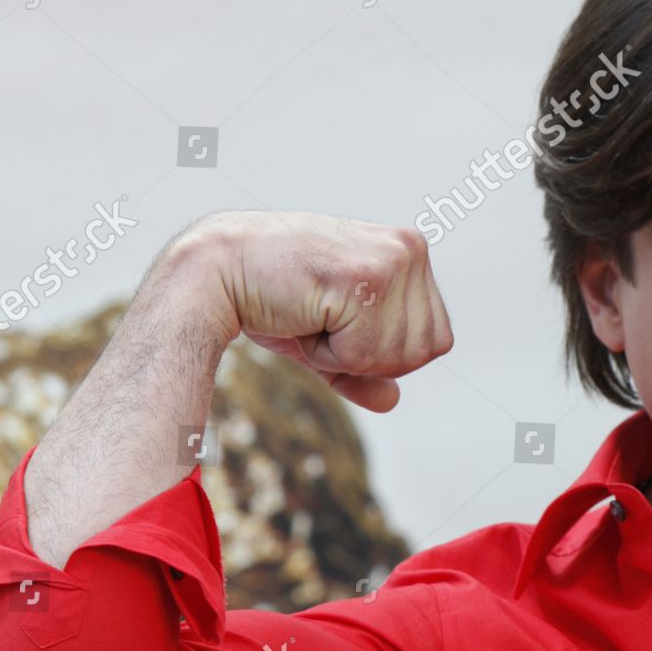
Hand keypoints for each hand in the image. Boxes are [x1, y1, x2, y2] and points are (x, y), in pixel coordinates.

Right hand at [166, 210, 453, 411]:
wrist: (215, 272)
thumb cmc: (272, 299)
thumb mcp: (329, 339)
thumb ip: (366, 369)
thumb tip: (392, 401)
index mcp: (410, 253)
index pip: (436, 340)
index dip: (386, 352)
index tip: (339, 319)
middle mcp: (410, 249)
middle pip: (424, 352)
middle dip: (368, 355)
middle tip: (322, 316)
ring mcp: (392, 260)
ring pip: (398, 356)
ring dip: (347, 353)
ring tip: (313, 311)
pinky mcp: (366, 278)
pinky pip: (367, 353)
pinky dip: (331, 352)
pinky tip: (305, 312)